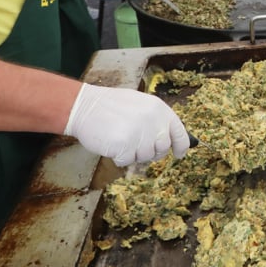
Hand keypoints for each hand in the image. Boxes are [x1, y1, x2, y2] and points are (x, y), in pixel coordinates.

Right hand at [64, 84, 189, 165]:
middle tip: (135, 144)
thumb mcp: (140, 105)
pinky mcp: (125, 145)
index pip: (179, 133)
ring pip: (145, 157)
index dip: (181, 146)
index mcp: (159, 109)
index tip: (179, 154)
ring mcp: (140, 133)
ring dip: (133, 153)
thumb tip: (169, 140)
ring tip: (120, 138)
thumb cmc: (110, 106)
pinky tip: (112, 143)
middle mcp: (153, 120)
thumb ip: (156, 120)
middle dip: (150, 151)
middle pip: (162, 149)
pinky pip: (128, 161)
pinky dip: (119, 157)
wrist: (84, 106)